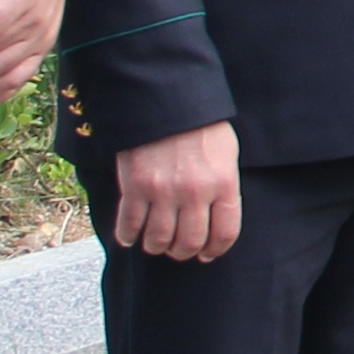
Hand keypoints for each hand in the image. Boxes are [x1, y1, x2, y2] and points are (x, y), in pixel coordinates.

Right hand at [106, 123, 243, 263]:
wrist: (165, 99)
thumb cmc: (200, 124)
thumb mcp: (226, 153)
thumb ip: (224, 185)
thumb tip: (217, 215)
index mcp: (224, 183)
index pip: (225, 233)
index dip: (215, 250)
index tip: (207, 254)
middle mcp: (195, 192)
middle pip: (190, 242)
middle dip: (183, 252)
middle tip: (178, 250)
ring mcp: (164, 191)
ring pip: (159, 240)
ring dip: (156, 247)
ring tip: (155, 243)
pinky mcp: (135, 186)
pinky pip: (129, 225)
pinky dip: (128, 236)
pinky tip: (129, 237)